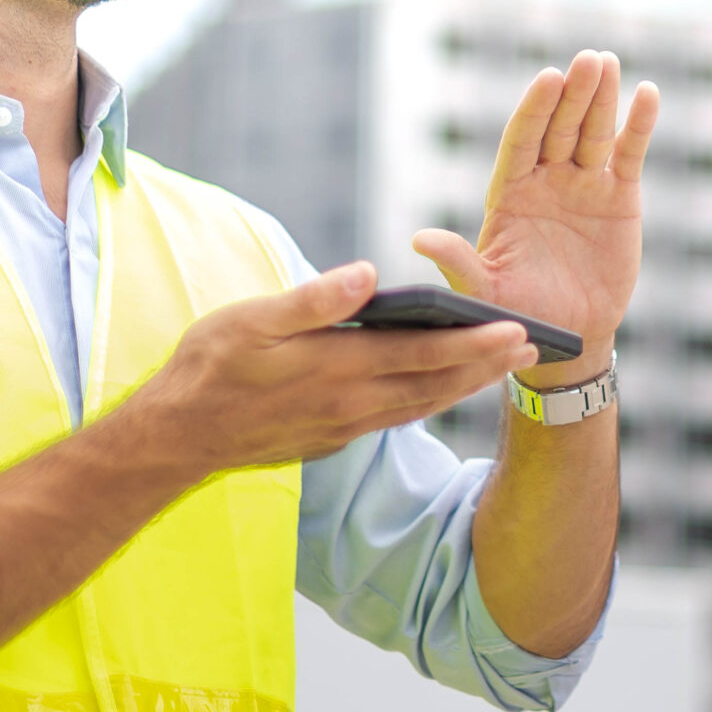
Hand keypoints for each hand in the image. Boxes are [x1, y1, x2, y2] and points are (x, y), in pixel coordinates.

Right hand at [123, 261, 536, 477]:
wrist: (177, 438)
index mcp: (338, 369)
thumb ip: (312, 300)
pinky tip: (445, 389)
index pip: (422, 354)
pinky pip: (399, 417)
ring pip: (422, 404)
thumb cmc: (209, 366)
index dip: (473, 342)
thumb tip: (368, 273)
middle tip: (534, 344)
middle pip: (435, 383)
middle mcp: (352, 403)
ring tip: (505, 364)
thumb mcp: (249, 321)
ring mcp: (346, 425)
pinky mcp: (336, 437)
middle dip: (486, 363)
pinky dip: (432, 401)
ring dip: (467, 384)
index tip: (515, 328)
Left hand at [413, 49, 659, 387]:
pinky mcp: (619, 197)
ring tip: (609, 61)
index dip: (535, 109)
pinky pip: (628, 154)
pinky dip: (638, 125)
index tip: (548, 78)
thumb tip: (420, 238)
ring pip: (593, 131)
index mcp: (510, 192)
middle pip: (560, 127)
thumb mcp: (486, 291)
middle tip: (588, 60)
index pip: (522, 140)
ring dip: (602, 97)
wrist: (569, 336)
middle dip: (574, 93)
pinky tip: (647, 93)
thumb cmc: (519, 313)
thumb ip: (459, 263)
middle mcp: (546, 179)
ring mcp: (583, 184)